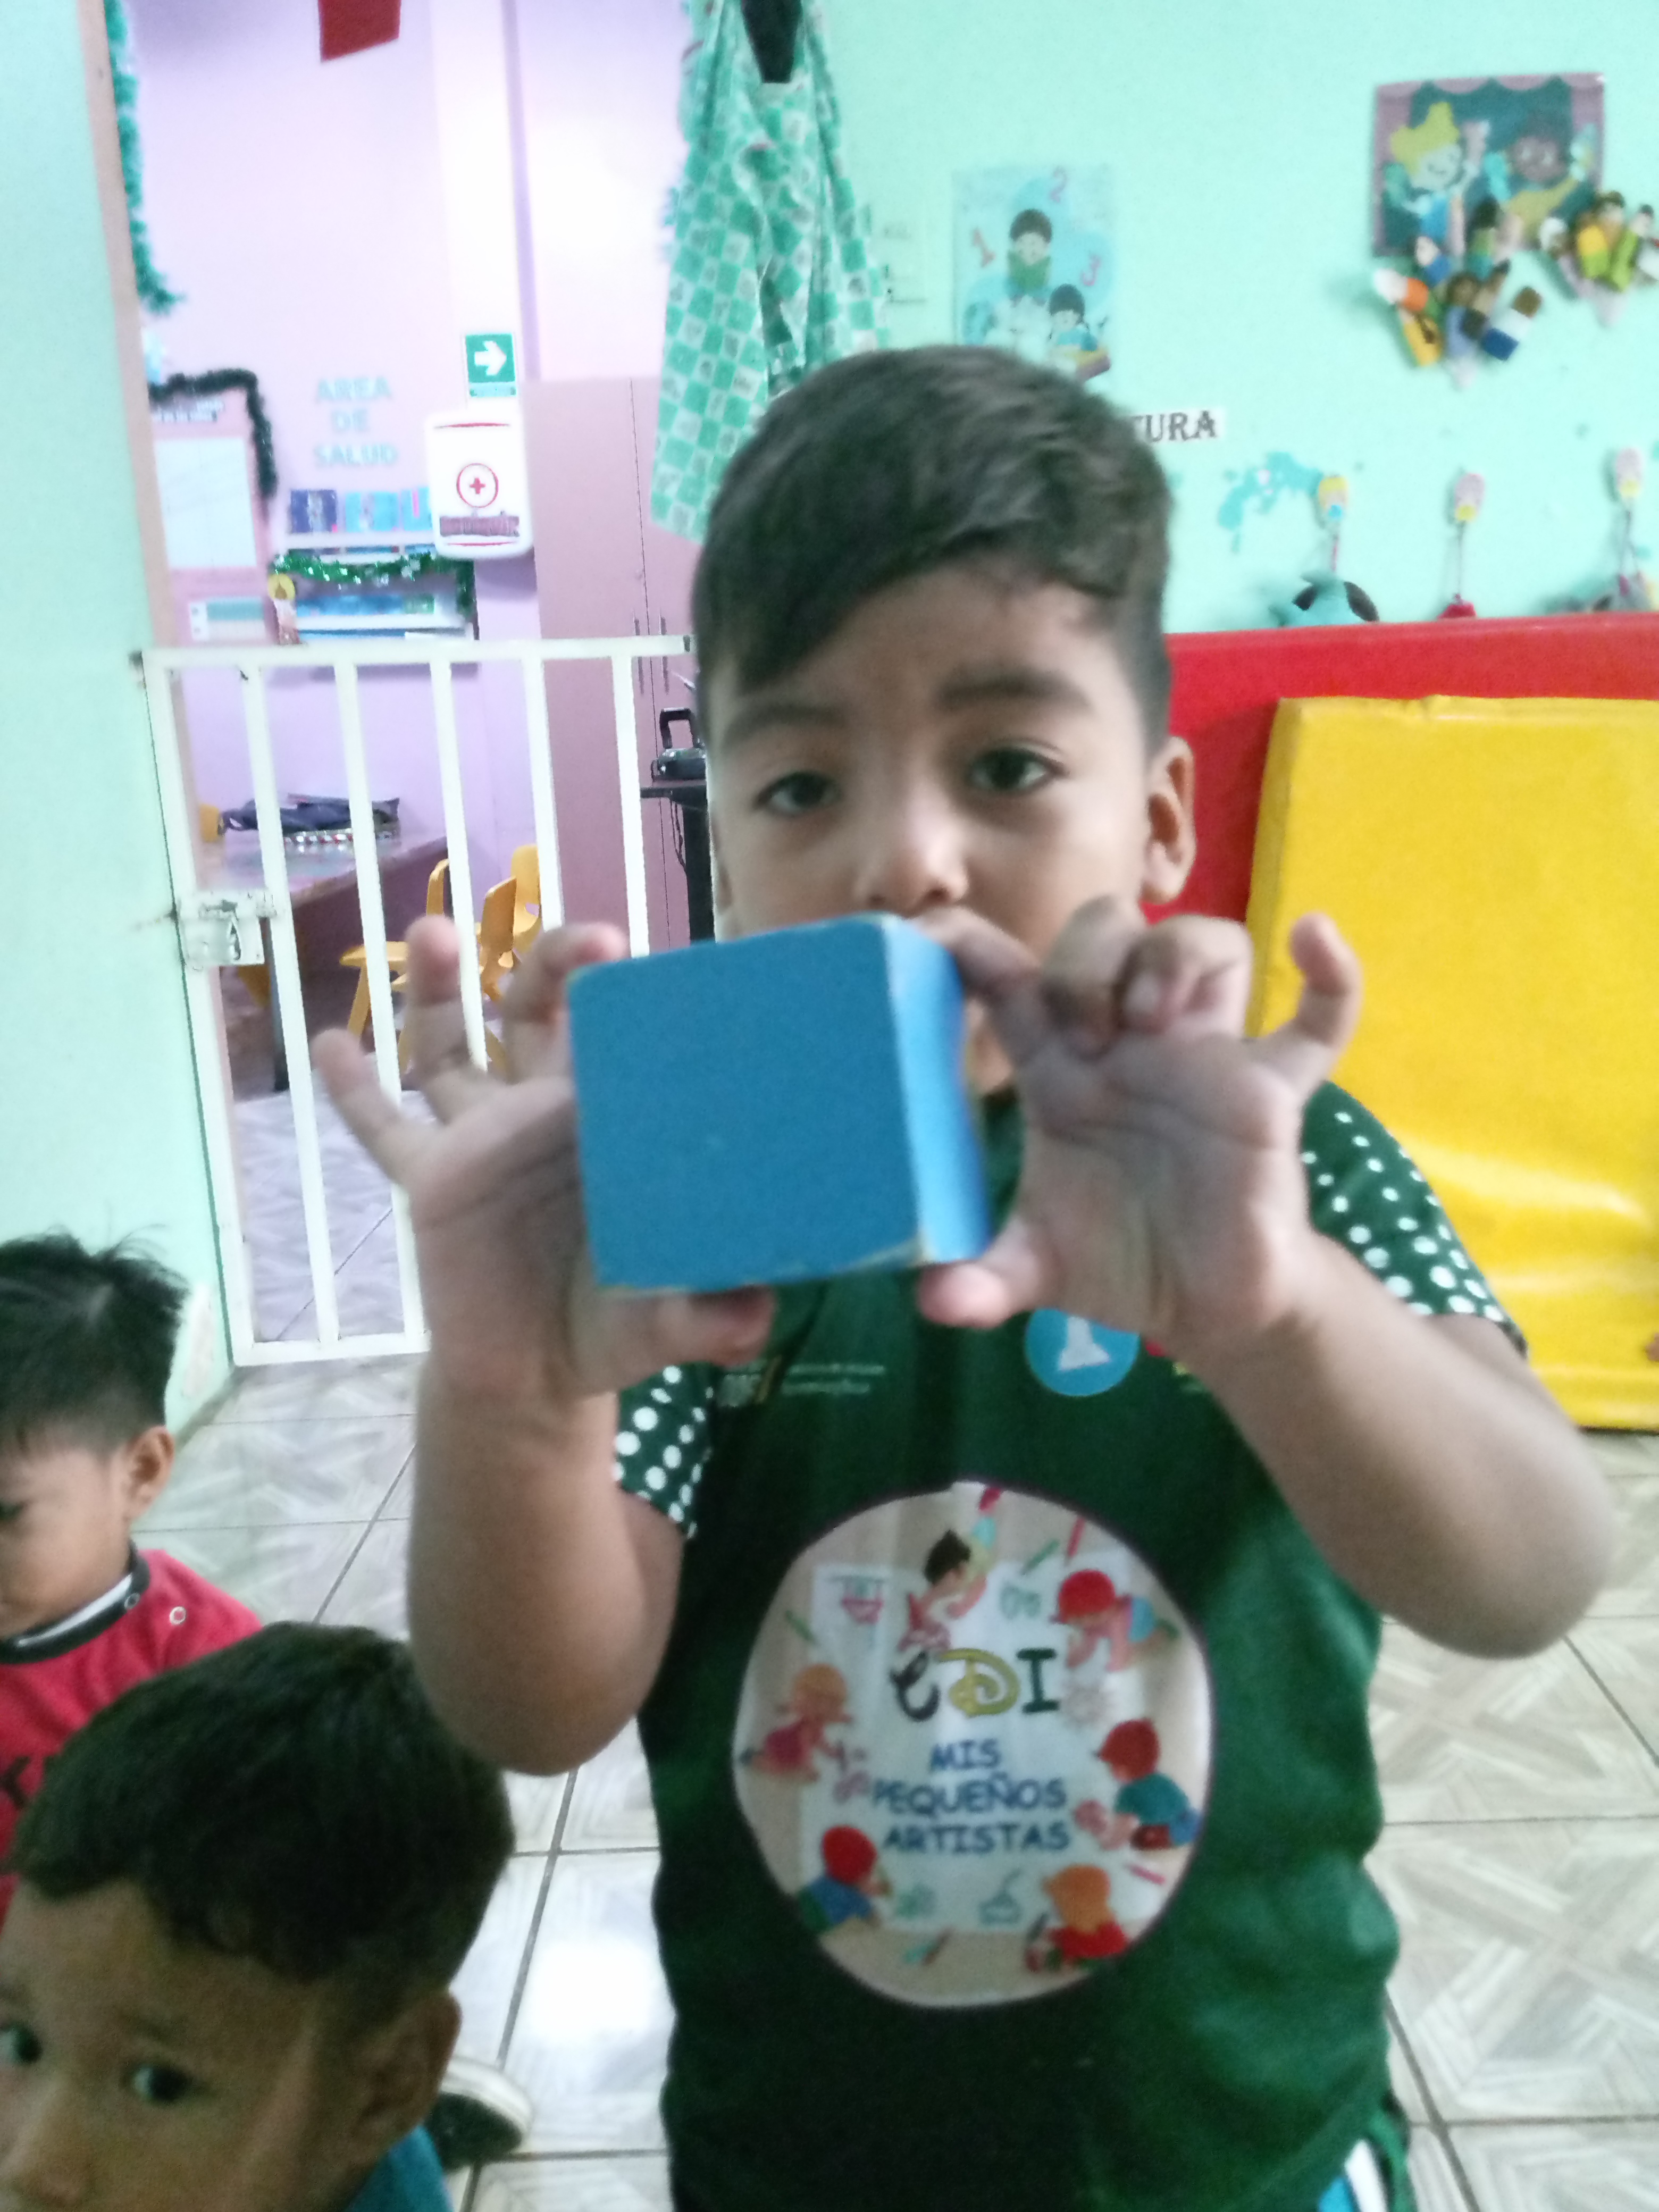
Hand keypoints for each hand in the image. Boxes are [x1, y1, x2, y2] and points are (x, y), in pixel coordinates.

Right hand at [313, 919, 772, 1403]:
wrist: (533, 1379)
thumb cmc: (610, 1327)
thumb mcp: (666, 1324)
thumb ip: (711, 1319)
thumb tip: (755, 1317)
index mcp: (612, 1125)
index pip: (623, 1041)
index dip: (629, 999)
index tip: (641, 963)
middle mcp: (547, 1113)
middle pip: (544, 1013)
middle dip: (555, 964)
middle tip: (584, 940)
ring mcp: (484, 1138)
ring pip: (455, 1047)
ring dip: (442, 988)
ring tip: (435, 930)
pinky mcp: (432, 1179)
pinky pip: (384, 1127)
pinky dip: (355, 1089)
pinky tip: (330, 1043)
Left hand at [914, 901, 1361, 1363]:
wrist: (1203, 1306)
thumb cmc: (1116, 1259)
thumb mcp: (1038, 1269)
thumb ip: (985, 1278)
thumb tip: (936, 1303)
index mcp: (1058, 1069)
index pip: (1011, 980)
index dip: (971, 945)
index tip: (936, 933)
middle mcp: (1128, 1043)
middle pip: (1109, 930)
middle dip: (1087, 956)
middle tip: (1085, 1029)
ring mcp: (1204, 1058)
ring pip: (1209, 944)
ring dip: (1174, 954)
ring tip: (1150, 1017)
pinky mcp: (1270, 1091)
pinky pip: (1320, 1021)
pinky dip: (1332, 977)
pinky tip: (1315, 935)